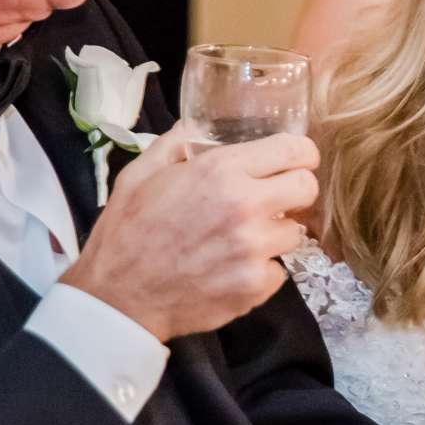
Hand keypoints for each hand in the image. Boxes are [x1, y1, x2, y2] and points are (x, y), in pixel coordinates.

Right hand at [59, 123, 316, 341]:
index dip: (300, 154)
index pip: (294, 150)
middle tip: (274, 199)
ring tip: (242, 240)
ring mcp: (253, 249)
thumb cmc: (125, 233)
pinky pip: (278, 271)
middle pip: (307, 188)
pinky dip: (261, 271)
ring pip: (294, 233)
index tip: (296, 161)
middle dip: (294, 190)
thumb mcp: (139, 175)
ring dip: (274, 234)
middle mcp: (245, 206)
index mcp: (220, 171)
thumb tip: (196, 126)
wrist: (117, 298)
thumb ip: (174, 144)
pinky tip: (232, 269)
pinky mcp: (255, 285)